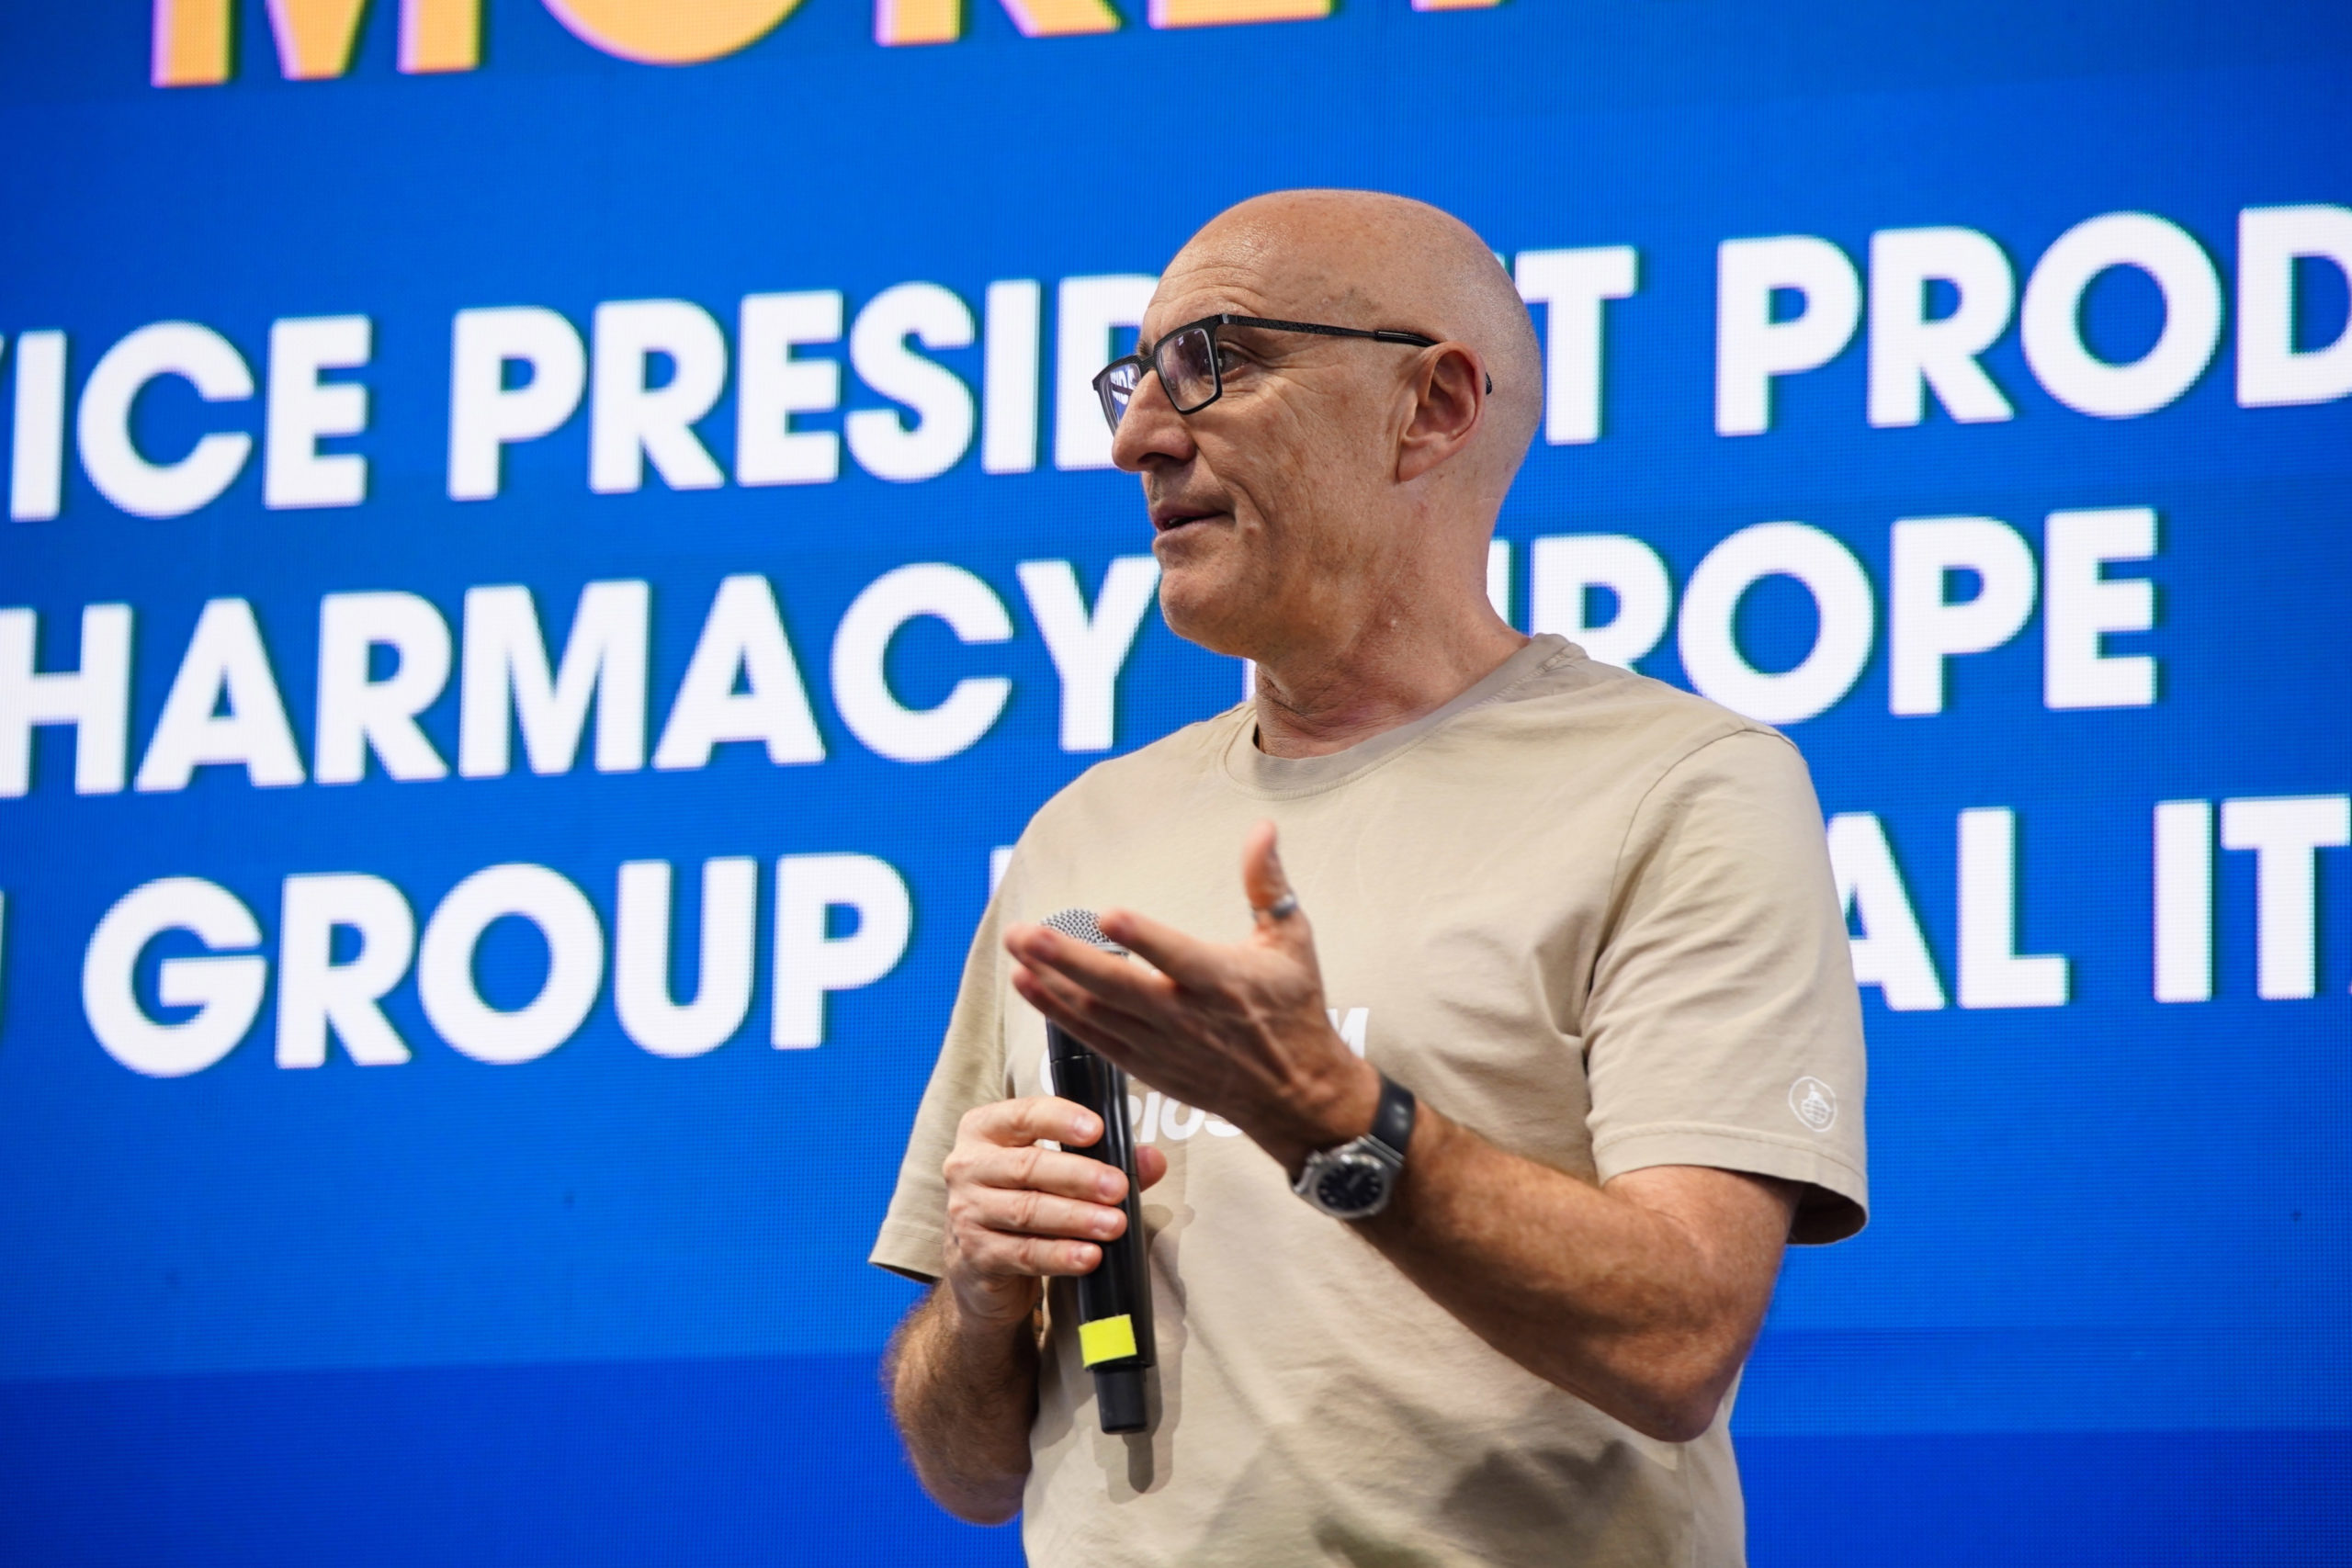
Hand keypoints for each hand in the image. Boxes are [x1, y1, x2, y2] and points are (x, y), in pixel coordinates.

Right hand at [940, 1096, 1169, 1330]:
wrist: (980, 1267)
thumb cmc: (1025, 1201)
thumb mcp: (1057, 1174)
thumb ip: (1105, 1161)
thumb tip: (1152, 1159)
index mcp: (985, 1130)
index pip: (1023, 1115)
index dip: (1060, 1119)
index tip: (1097, 1130)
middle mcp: (968, 1166)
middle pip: (1027, 1166)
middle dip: (1079, 1176)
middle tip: (1118, 1187)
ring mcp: (965, 1212)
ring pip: (1027, 1211)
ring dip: (1076, 1218)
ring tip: (1114, 1224)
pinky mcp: (975, 1255)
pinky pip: (1023, 1253)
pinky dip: (1060, 1255)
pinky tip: (1089, 1257)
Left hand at [1004, 822, 1380, 1173]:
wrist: (1295, 1094)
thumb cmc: (1293, 1009)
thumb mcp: (1292, 942)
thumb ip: (1268, 884)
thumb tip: (1263, 828)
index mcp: (1223, 981)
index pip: (1177, 957)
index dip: (1143, 937)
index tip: (1107, 914)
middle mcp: (1186, 1016)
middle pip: (1118, 987)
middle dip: (1065, 958)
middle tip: (1023, 932)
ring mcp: (1161, 1045)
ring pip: (1096, 1012)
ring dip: (1051, 981)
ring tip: (1015, 951)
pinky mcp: (1145, 1065)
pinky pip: (1092, 1038)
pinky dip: (1057, 1013)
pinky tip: (1027, 985)